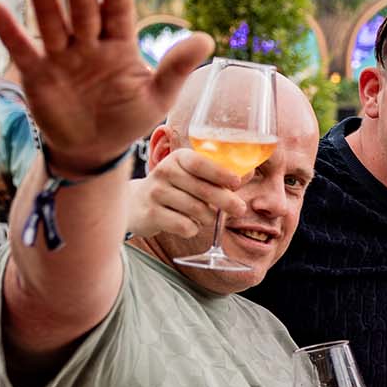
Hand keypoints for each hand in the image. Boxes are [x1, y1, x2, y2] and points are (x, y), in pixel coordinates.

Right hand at [0, 0, 211, 172]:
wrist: (95, 148)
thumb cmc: (129, 117)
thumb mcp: (158, 97)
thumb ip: (176, 68)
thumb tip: (207, 39)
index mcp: (120, 44)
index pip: (118, 14)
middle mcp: (89, 43)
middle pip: (83, 13)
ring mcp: (61, 56)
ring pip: (52, 25)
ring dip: (44, 3)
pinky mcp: (37, 73)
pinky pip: (21, 49)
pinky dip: (8, 31)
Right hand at [125, 148, 246, 239]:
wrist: (137, 203)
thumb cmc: (176, 187)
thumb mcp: (194, 175)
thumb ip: (220, 174)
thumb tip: (249, 172)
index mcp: (179, 158)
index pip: (200, 163)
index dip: (220, 173)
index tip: (236, 182)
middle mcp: (164, 171)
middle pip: (203, 190)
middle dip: (226, 201)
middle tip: (240, 209)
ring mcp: (155, 193)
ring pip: (196, 210)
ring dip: (209, 217)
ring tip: (207, 216)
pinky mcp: (150, 214)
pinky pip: (184, 225)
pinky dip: (194, 228)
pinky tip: (189, 224)